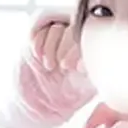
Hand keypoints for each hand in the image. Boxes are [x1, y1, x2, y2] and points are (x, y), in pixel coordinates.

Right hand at [10, 11, 94, 127]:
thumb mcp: (82, 91)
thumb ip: (92, 74)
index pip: (92, 38)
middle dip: (67, 46)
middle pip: (74, 26)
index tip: (76, 68)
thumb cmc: (62, 103)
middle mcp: (76, 43)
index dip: (83, 49)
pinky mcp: (40, 35)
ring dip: (50, 46)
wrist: (35, 106)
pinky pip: (40, 22)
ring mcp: (59, 37)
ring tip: (49, 66)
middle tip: (62, 67)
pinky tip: (38, 55)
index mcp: (92, 54)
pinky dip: (37, 39)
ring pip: (57, 25)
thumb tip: (90, 61)